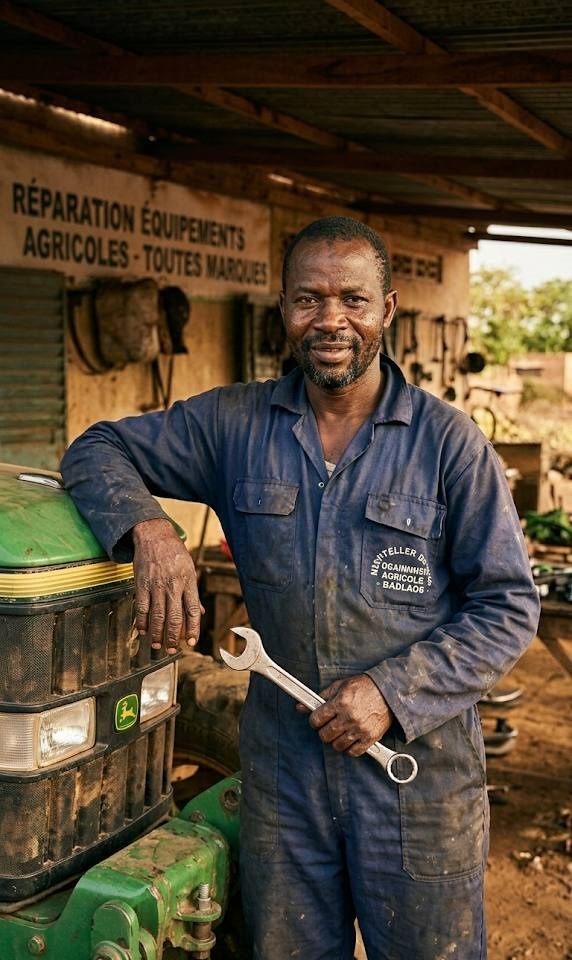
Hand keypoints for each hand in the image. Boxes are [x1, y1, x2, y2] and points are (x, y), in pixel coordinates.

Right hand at [132, 518, 203, 654]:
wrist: (154, 535)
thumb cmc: (174, 552)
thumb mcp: (189, 569)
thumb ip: (193, 592)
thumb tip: (201, 613)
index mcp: (188, 582)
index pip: (193, 610)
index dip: (193, 628)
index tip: (191, 642)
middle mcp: (173, 585)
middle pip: (175, 617)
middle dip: (174, 637)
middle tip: (173, 650)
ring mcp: (156, 585)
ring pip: (157, 616)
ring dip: (157, 634)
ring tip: (158, 645)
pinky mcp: (141, 584)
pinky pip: (141, 608)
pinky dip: (142, 622)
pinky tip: (143, 631)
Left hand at [297, 674, 392, 755]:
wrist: (389, 690)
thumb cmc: (364, 686)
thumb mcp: (340, 686)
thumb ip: (320, 697)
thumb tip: (301, 707)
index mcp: (340, 702)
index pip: (316, 720)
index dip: (314, 720)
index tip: (317, 719)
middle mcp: (349, 717)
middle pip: (325, 735)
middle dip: (323, 731)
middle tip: (328, 725)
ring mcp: (360, 729)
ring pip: (337, 745)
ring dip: (335, 740)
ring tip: (339, 731)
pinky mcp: (370, 738)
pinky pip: (353, 752)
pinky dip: (348, 748)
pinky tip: (349, 739)